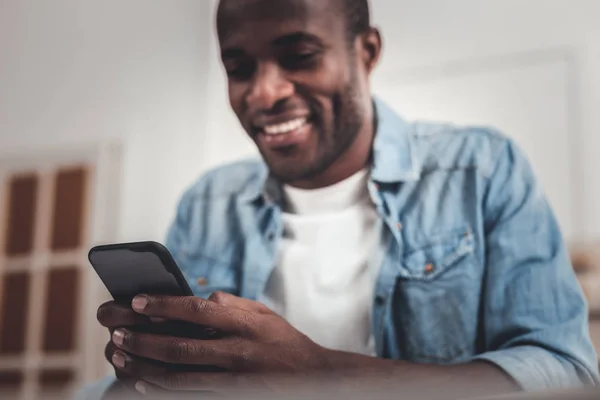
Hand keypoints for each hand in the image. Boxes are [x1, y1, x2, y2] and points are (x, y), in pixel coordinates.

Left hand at [109, 292, 331, 394]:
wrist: (312, 378)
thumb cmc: (284, 341)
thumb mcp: (265, 313)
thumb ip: (234, 304)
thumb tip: (204, 298)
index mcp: (245, 324)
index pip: (198, 310)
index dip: (165, 305)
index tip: (137, 300)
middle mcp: (236, 351)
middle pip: (180, 346)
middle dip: (143, 338)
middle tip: (116, 330)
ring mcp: (232, 378)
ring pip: (178, 375)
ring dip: (144, 365)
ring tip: (120, 354)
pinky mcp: (229, 396)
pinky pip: (188, 394)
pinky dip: (161, 388)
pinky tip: (140, 382)